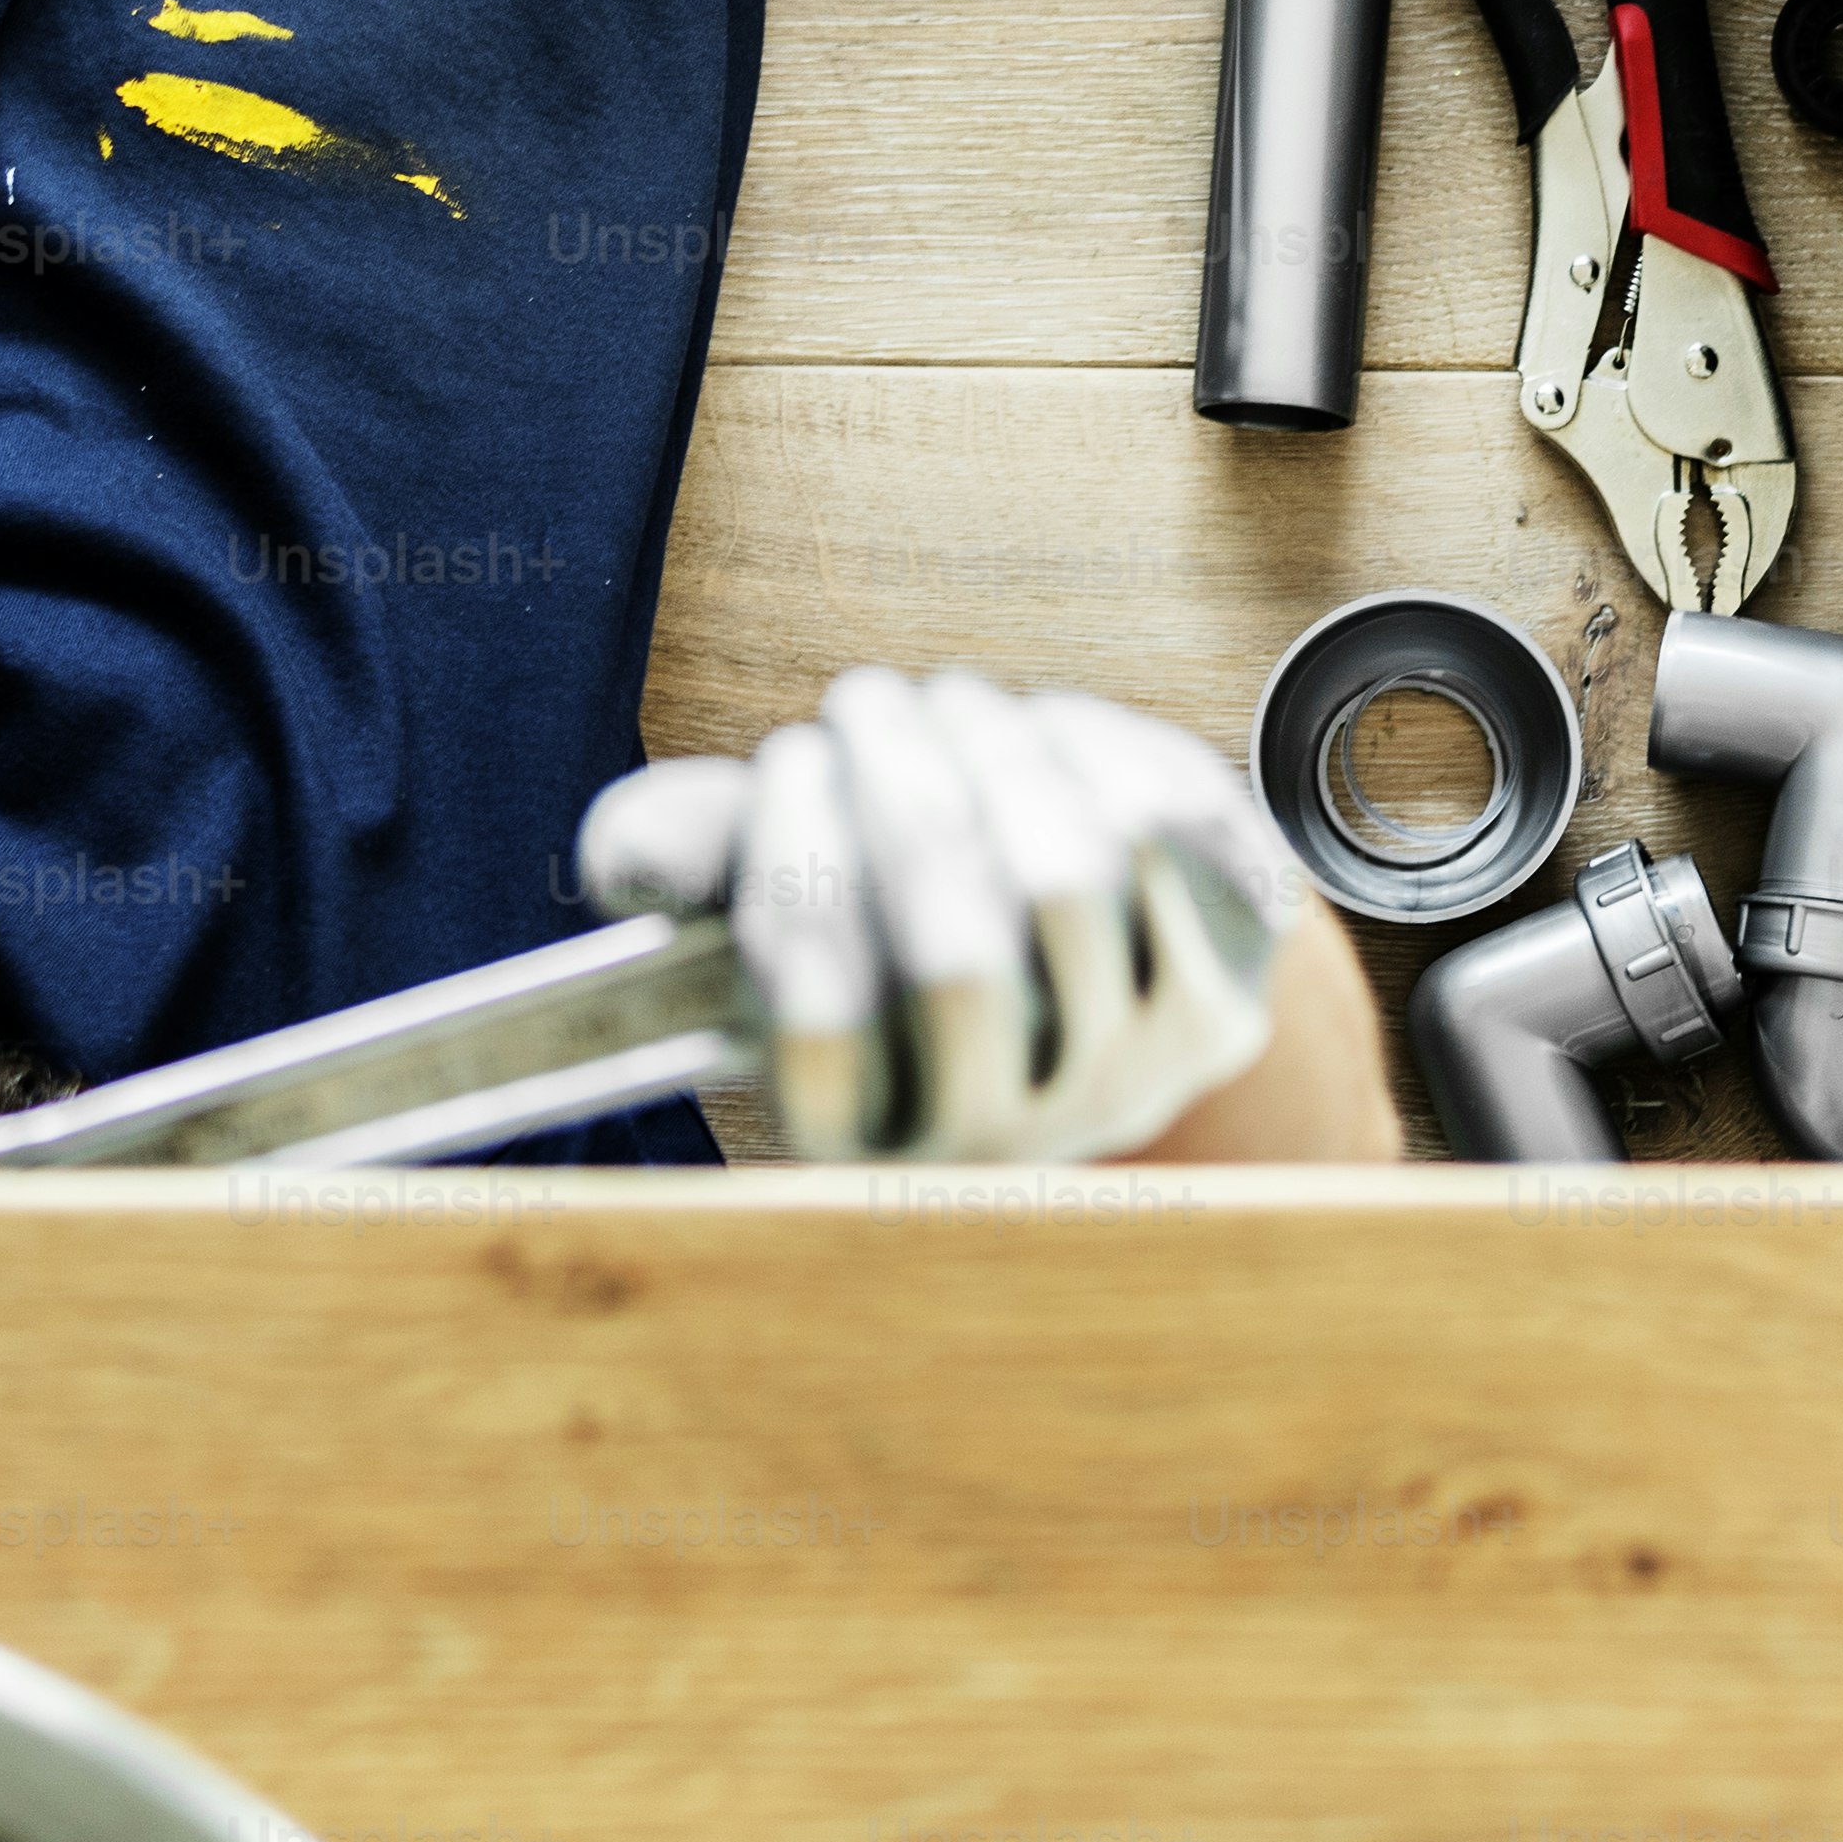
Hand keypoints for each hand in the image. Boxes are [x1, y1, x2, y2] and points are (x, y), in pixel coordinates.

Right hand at [576, 669, 1394, 1162]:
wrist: (1080, 989)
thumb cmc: (885, 922)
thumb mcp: (769, 897)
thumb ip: (685, 865)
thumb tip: (623, 857)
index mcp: (864, 1142)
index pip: (821, 1030)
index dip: (799, 865)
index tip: (785, 760)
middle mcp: (999, 1141)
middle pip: (956, 958)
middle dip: (899, 791)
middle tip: (861, 699)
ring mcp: (1123, 1082)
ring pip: (1067, 887)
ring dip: (994, 756)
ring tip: (945, 702)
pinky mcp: (1220, 1010)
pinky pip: (1170, 851)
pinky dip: (1096, 761)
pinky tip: (1042, 730)